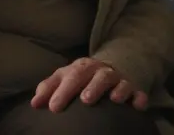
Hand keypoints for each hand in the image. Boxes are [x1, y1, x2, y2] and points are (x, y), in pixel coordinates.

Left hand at [30, 58, 147, 111]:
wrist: (110, 69)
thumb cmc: (82, 78)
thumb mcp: (65, 78)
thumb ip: (49, 88)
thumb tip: (34, 103)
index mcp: (82, 67)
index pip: (71, 76)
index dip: (62, 90)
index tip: (53, 107)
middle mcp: (101, 71)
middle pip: (96, 75)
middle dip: (91, 86)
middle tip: (84, 100)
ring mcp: (118, 79)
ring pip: (118, 81)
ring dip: (116, 89)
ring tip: (114, 99)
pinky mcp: (133, 89)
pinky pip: (138, 92)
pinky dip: (139, 97)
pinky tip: (138, 105)